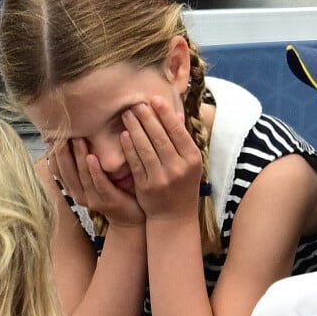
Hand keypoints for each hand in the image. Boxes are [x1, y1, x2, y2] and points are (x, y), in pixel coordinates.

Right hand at [48, 139, 144, 227]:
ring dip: (78, 156)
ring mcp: (93, 199)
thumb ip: (82, 165)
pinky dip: (95, 170)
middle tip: (62, 132)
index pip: (57, 169)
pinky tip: (92, 156)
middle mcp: (79, 195)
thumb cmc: (111, 193)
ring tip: (78, 139)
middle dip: (63, 151)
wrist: (129, 217)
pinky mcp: (108, 200)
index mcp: (73, 189)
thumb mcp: (91, 180)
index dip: (54, 153)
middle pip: (66, 171)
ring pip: (82, 175)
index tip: (53, 134)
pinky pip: (100, 183)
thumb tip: (71, 138)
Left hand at [121, 97, 202, 220]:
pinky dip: (129, 147)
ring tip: (127, 114)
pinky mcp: (146, 186)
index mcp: (192, 159)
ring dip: (135, 129)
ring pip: (146, 148)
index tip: (154, 98)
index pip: (177, 131)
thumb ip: (182, 139)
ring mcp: (161, 178)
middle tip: (136, 103)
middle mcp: (178, 168)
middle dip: (147, 118)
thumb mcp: (189, 163)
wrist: (174, 216)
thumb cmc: (182, 184)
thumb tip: (176, 113)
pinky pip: (136, 162)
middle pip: (160, 137)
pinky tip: (124, 135)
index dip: (165, 113)